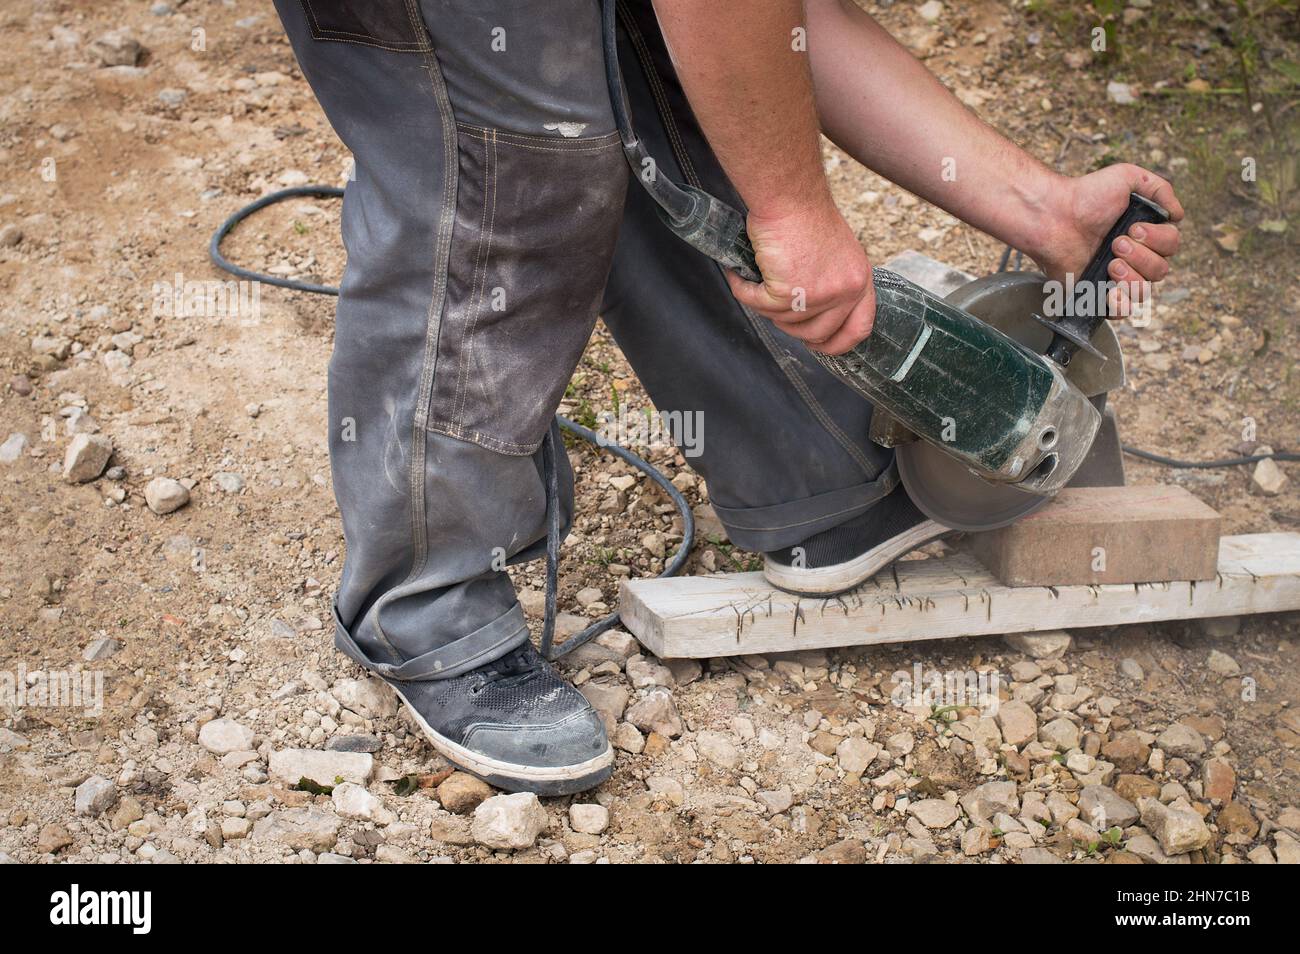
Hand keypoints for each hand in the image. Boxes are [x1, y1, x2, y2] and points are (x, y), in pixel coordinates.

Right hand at [725, 199, 875, 354]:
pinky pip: (758, 304)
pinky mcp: (788, 292)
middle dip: (791, 326)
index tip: (821, 346)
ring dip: (763, 303)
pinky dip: (744, 291)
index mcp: (859, 280)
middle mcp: (844, 291)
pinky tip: (739, 275)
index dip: (838, 343)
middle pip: (816, 333)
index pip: (859, 328)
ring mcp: (818, 295)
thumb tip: (811, 312)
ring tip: (754, 280)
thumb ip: (831, 282)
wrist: (789, 195)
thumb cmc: (805, 214)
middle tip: (774, 308)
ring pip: (783, 320)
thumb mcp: (836, 253)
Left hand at [1037, 163, 1184, 318]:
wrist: (1052, 217)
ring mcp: (1115, 277)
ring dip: (1131, 278)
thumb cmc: (1085, 196)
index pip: (1171, 245)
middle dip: (1141, 257)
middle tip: (1115, 244)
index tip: (1134, 228)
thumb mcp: (1128, 177)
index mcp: (1144, 233)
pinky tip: (1111, 291)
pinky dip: (1121, 305)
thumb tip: (1178, 214)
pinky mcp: (1096, 293)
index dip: (1158, 239)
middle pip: (1161, 271)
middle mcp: (1133, 257)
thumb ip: (1160, 189)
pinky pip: (1121, 311)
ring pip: (1144, 292)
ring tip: (1110, 264)